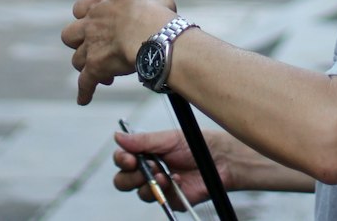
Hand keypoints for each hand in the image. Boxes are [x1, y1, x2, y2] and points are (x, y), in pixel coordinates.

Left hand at [61, 0, 176, 104]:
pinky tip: (84, 99)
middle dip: (79, 41)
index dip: (87, 15)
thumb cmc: (153, 7)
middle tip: (95, 46)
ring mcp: (92, 48)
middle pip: (71, 34)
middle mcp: (91, 25)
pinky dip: (84, 91)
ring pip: (77, 59)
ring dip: (85, 64)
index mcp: (101, 4)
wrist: (155, 35)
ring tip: (100, 71)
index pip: (81, 7)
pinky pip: (85, 83)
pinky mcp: (96, 68)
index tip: (97, 19)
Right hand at [114, 128, 234, 207]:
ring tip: (163, 174)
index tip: (129, 158)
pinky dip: (166, 190)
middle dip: (130, 176)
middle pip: (123, 180)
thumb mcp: (168, 139)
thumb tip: (117, 136)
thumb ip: (143, 140)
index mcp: (146, 152)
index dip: (122, 159)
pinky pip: (159, 200)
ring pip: (139, 193)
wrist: (218, 160)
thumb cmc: (194, 144)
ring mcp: (159, 186)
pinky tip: (177, 180)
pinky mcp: (170, 200)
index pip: (123, 159)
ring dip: (148, 183)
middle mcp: (149, 170)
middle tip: (142, 168)